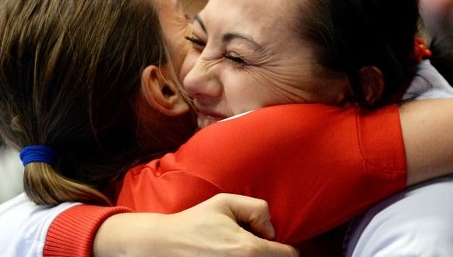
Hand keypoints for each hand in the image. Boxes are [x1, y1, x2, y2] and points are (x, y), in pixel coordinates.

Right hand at [95, 193, 297, 255]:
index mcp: (249, 249)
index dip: (283, 247)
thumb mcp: (225, 202)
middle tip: (250, 246)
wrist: (163, 246)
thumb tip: (270, 230)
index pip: (289, 256)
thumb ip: (257, 208)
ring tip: (236, 251)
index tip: (268, 242)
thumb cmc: (194, 223)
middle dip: (269, 254)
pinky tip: (227, 255)